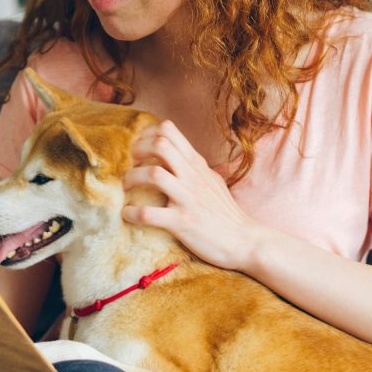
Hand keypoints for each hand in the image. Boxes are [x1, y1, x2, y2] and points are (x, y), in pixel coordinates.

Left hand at [122, 120, 258, 270]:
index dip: (146, 134)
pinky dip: (132, 213)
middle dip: (137, 151)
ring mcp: (187, 198)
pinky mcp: (182, 222)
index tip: (139, 149)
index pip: (169, 130)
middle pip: (160, 145)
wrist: (244, 241)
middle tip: (132, 165)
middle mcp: (192, 176)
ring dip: (132, 178)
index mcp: (196, 164)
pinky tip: (128, 215)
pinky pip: (149, 214)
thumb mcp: (211, 181)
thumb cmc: (225, 213)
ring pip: (153, 174)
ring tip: (127, 188)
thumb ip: (193, 167)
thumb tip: (177, 156)